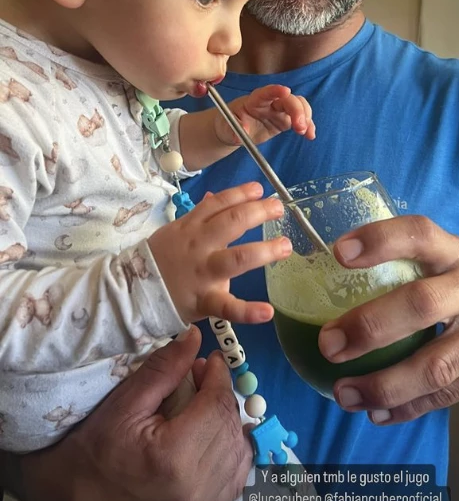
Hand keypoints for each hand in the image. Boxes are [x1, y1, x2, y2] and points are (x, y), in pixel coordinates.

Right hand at [18, 327, 253, 500]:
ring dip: (229, 422)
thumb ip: (164, 369)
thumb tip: (194, 337)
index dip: (219, 376)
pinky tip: (214, 435)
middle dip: (222, 395)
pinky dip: (231, 451)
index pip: (216, 405)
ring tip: (207, 404)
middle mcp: (195, 488)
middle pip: (230, 427)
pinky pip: (235, 478)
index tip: (211, 359)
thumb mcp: (125, 402)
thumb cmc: (93, 449)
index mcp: (174, 457)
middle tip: (204, 377)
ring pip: (239, 453)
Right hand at [148, 181, 290, 322]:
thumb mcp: (176, 231)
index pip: (218, 204)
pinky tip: (268, 311)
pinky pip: (227, 307)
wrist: (132, 293)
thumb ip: (199, 215)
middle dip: (258, 213)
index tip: (260, 189)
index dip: (241, 194)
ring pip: (237, 258)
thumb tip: (216, 196)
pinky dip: (249, 311)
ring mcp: (203, 273)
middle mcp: (200, 246)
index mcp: (191, 227)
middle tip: (278, 209)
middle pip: (232, 223)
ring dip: (264, 251)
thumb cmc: (161, 261)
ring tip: (285, 246)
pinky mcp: (204, 301)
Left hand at [214, 84, 314, 145]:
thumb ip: (233, 129)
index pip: (266, 92)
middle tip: (300, 126)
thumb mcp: (226, 127)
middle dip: (297, 110)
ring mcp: (279, 110)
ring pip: (298, 105)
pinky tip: (311, 135)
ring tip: (305, 132)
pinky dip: (308, 125)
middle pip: (288, 99)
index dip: (276, 90)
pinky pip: (300, 119)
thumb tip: (241, 132)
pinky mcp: (285, 120)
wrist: (232, 131)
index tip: (286, 91)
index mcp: (254, 101)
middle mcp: (270, 102)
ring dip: (306, 116)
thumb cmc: (227, 124)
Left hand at [317, 215, 458, 422]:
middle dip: (370, 327)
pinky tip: (376, 412)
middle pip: (422, 305)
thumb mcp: (454, 255)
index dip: (380, 241)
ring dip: (383, 385)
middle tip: (328, 344)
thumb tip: (334, 276)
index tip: (339, 252)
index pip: (419, 236)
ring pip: (434, 367)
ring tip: (343, 393)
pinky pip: (446, 396)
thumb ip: (411, 262)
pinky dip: (407, 407)